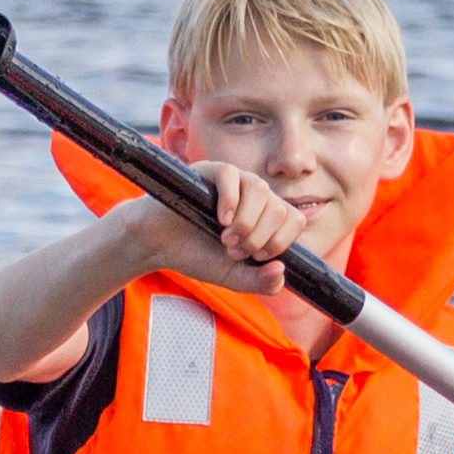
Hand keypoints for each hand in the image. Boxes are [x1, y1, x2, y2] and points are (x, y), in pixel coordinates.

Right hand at [135, 161, 308, 295]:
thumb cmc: (197, 255)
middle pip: (279, 207)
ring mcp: (233, 181)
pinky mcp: (208, 171)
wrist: (158, 246)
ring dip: (247, 221)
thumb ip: (260, 282)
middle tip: (232, 250)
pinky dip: (230, 200)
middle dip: (259, 238)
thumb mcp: (233, 277)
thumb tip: (281, 270)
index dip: (280, 242)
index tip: (254, 258)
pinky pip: (230, 175)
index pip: (294, 219)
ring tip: (225, 238)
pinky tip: (220, 220)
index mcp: (265, 216)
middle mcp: (253, 195)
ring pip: (260, 188)